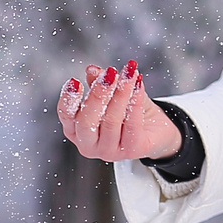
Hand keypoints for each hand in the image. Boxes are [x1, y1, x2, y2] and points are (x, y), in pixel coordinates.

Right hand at [56, 61, 182, 162]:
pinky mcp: (132, 151)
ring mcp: (110, 152)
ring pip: (111, 121)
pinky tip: (138, 86)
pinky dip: (134, 102)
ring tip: (128, 74)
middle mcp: (89, 145)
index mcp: (76, 131)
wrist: (156, 129)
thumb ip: (99, 82)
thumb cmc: (128, 112)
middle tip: (108, 74)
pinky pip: (132, 124)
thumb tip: (92, 70)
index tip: (74, 81)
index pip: (67, 116)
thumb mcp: (112, 93)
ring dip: (120, 93)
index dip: (68, 99)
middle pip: (87, 121)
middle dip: (98, 95)